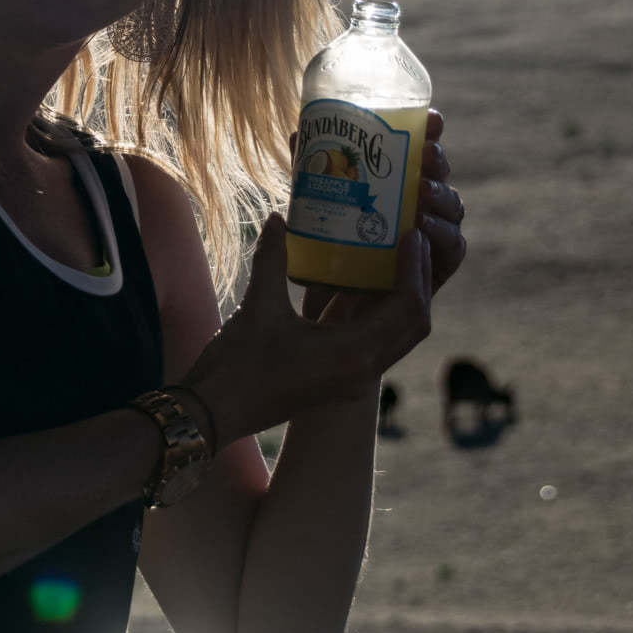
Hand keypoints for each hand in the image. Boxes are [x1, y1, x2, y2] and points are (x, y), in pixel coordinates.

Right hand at [185, 213, 433, 444]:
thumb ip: (272, 258)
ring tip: (396, 259)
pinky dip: (381, 316)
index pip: (406, 309)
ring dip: (403, 300)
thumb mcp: (258, 306)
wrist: (214, 413)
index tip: (412, 235)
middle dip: (419, 282)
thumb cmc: (237, 365)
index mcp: (352, 354)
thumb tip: (278, 219)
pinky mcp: (340, 382)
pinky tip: (363, 288)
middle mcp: (363, 372)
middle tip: (413, 241)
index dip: (415, 270)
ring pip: (399, 338)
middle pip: (413, 325)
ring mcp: (353, 381)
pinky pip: (377, 345)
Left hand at [292, 109, 465, 318]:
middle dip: (438, 159)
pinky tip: (423, 226)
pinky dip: (442, 234)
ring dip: (441, 195)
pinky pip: (452, 247)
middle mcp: (422, 203)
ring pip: (452, 207)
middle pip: (440, 174)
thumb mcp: (318, 204)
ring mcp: (434, 234)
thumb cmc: (330, 246)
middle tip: (425, 153)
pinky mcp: (439, 266)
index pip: (423, 149)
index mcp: (401, 181)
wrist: (333, 302)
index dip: (431, 131)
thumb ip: (310, 172)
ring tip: (422, 190)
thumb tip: (300, 132)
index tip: (431, 118)